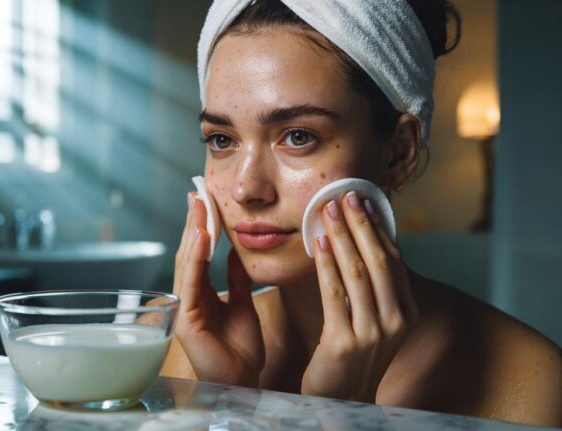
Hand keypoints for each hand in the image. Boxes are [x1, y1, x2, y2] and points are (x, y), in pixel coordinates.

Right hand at [173, 193, 264, 385]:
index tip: (205, 198)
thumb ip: (236, 279)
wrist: (245, 380)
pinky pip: (191, 284)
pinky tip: (201, 238)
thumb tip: (235, 252)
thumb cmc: (241, 349)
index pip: (198, 253)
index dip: (201, 225)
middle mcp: (186, 298)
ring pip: (187, 264)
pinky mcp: (186, 321)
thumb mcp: (242, 304)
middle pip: (189, 253)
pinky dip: (195, 259)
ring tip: (200, 207)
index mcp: (199, 294)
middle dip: (193, 222)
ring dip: (193, 233)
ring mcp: (183, 309)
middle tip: (198, 192)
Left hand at [301, 191, 418, 401]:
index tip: (363, 201)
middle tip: (345, 196)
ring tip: (328, 211)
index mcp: (406, 311)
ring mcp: (373, 333)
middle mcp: (395, 320)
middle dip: (360, 224)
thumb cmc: (354, 356)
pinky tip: (319, 244)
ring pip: (357, 272)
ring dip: (342, 236)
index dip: (377, 227)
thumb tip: (363, 242)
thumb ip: (373, 288)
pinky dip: (327, 264)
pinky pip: (335, 293)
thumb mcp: (373, 321)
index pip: (392, 259)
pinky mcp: (345, 342)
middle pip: (377, 260)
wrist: (343, 401)